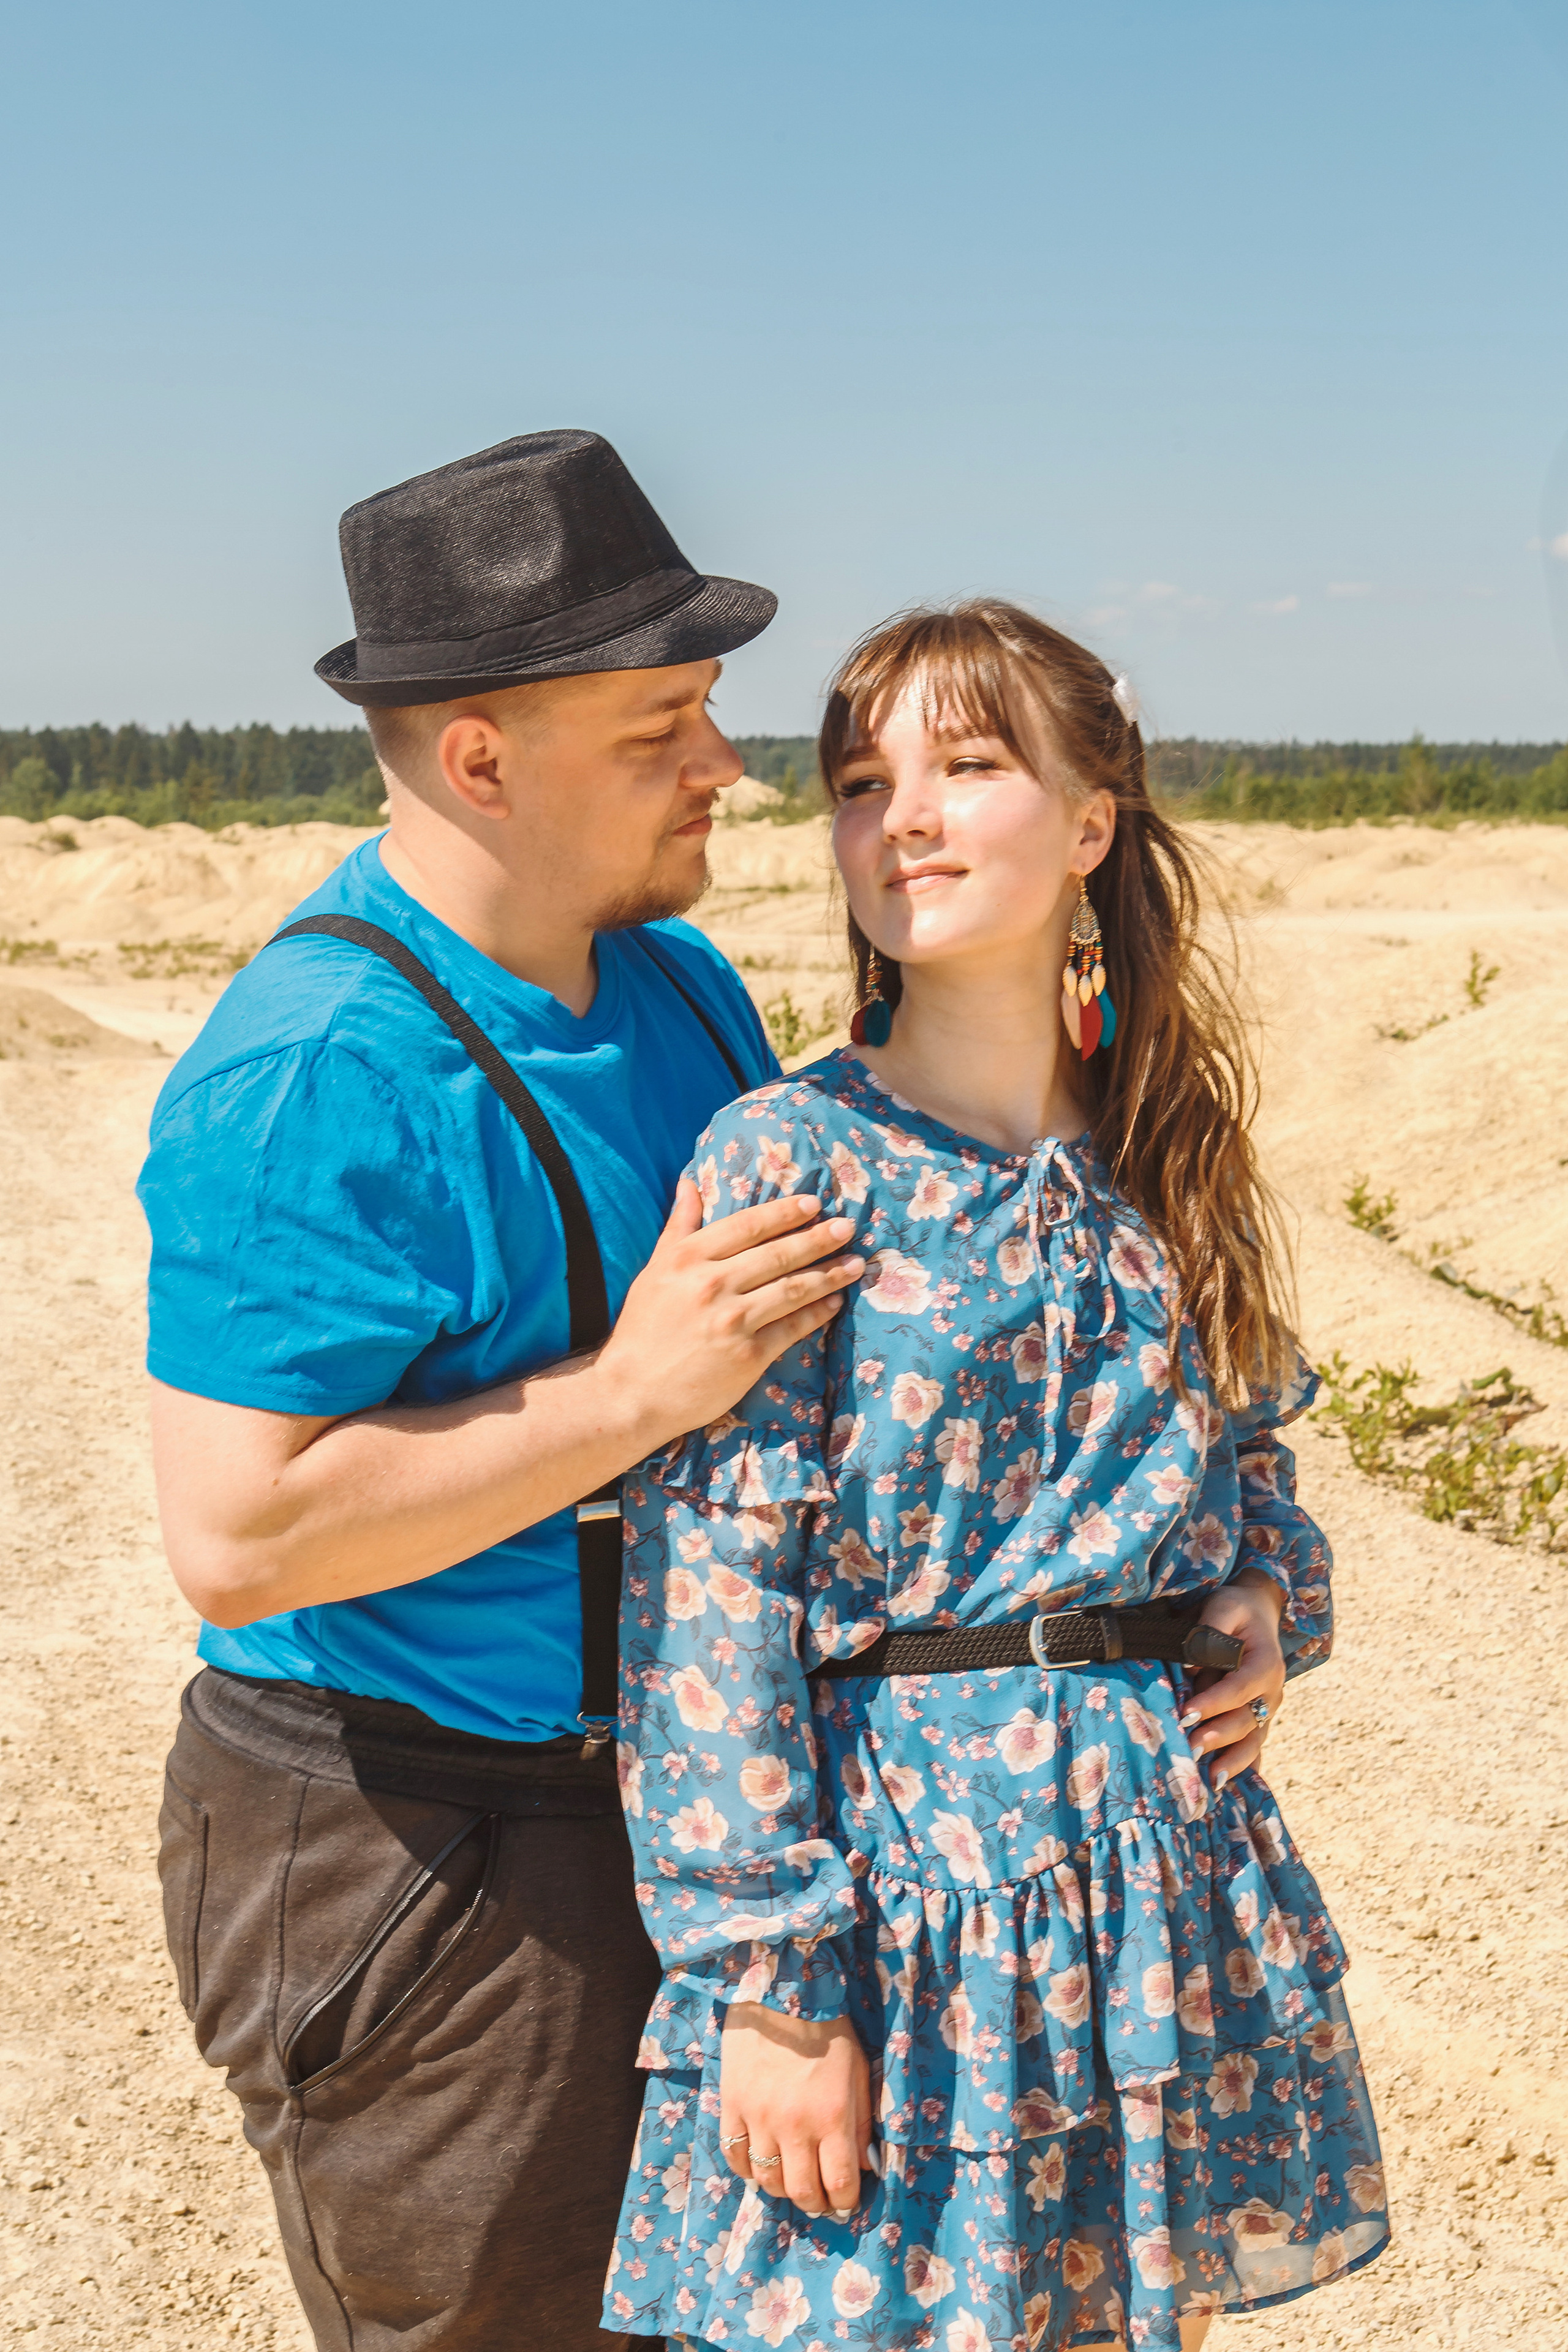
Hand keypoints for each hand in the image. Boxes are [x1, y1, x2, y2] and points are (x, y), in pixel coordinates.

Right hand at [595, 1181, 861, 1446]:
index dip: (785, 1213)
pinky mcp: (748, 1355)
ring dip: (830, 1274)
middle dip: (818, 1239)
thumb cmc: (643, 1330)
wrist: (632, 1393)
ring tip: (855, 1264)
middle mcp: (712, 1284)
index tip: (813, 1204)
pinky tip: (835, 1303)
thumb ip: (678, 1226)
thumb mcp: (655, 1270)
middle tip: (847, 1228)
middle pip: (778, 1254)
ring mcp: (733, 1320)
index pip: (748, 1225)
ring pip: (793, 1289)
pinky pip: (793, 1327)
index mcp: (688, 1258)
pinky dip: (818, 1313)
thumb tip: (689, 1182)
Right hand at [719, 2004, 872, 2219]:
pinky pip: (734, 2156)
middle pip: (802, 2192)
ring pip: (767, 2181)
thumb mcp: (859, 2073)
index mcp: (833, 2116)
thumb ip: (863, 2123)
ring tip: (791, 2178)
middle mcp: (795, 2125)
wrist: (781, 1992)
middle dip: (815, 2203)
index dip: (845, 2202)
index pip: (840, 2184)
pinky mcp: (731, 2106)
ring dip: (782, 2188)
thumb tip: (864, 2167)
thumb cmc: (829, 2031)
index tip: (846, 2201)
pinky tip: (760, 2162)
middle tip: (820, 2197)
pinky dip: (748, 2169)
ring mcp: (758, 2118)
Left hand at [1180, 1571, 1286, 1793]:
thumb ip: (1209, 1630)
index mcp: (1267, 1665)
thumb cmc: (1236, 1610)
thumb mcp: (1224, 1606)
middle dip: (1218, 1736)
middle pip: (1246, 1721)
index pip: (1239, 1688)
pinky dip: (1242, 1767)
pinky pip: (1253, 1748)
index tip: (1185, 1714)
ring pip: (1253, 1742)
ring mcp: (1266, 1709)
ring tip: (1210, 1780)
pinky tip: (1225, 1786)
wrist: (1256, 1613)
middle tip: (1190, 1748)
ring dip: (1232, 1762)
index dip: (1213, 1703)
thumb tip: (1191, 1664)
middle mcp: (1272, 1693)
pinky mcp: (1257, 1719)